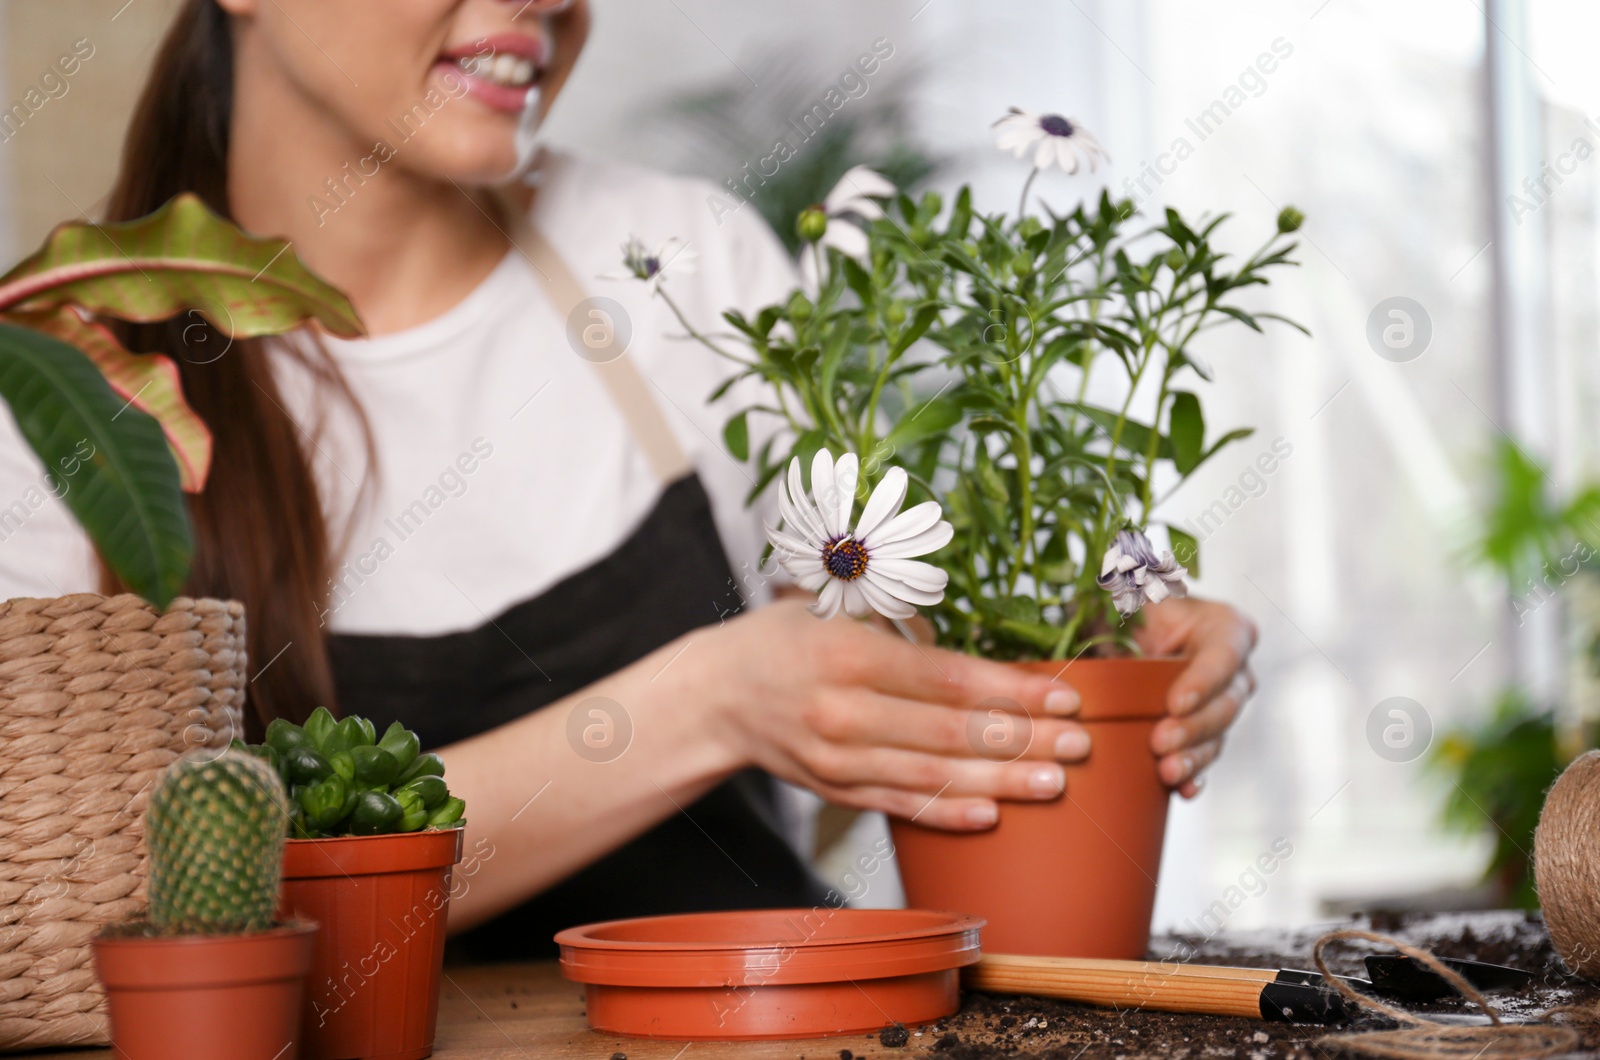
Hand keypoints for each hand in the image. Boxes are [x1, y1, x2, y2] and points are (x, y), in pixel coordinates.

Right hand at [693, 599, 1089, 830]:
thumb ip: (902, 624)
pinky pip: (899, 805)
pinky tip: (992, 815)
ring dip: (1000, 782)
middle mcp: (841, 711)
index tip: (1064, 697)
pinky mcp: (832, 789)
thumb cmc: (782, 639)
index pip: (948, 679)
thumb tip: (977, 641)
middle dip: (1023, 741)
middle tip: (1079, 745)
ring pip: (930, 776)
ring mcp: (835, 758)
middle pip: (949, 733)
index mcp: (846, 654)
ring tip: (1055, 784)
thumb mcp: (834, 607)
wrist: (713, 695)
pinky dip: (946, 812)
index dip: (1012, 692)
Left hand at [1133, 596, 1256, 797]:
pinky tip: (1183, 790)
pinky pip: (1205, 758)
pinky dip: (1194, 775)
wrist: (1121, 631)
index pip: (1225, 654)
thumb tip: (1094, 627)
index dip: (1204, 681)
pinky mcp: (1204, 733)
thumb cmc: (1124, 604)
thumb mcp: (1122, 595)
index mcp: (1224, 627)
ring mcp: (1221, 704)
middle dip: (1194, 726)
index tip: (1174, 703)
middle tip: (1159, 741)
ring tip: (1166, 771)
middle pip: (1226, 702)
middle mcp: (1233, 668)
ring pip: (1218, 735)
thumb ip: (1119, 603)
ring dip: (1194, 756)